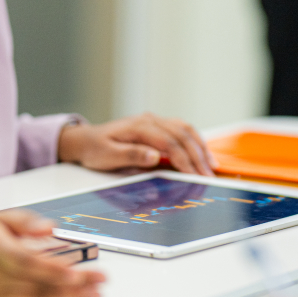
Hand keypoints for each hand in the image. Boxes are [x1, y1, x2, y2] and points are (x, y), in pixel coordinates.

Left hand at [58, 113, 214, 175]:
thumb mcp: (108, 155)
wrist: (86, 139)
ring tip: (211, 166)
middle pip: (182, 135)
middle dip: (198, 156)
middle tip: (208, 177)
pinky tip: (202, 154)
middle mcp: (149, 120)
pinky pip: (181, 130)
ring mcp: (154, 121)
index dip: (184, 160)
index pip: (169, 142)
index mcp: (138, 126)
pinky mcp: (157, 126)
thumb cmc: (95, 149)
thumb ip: (131, 155)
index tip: (194, 176)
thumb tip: (155, 156)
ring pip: (185, 130)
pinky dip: (195, 141)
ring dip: (200, 147)